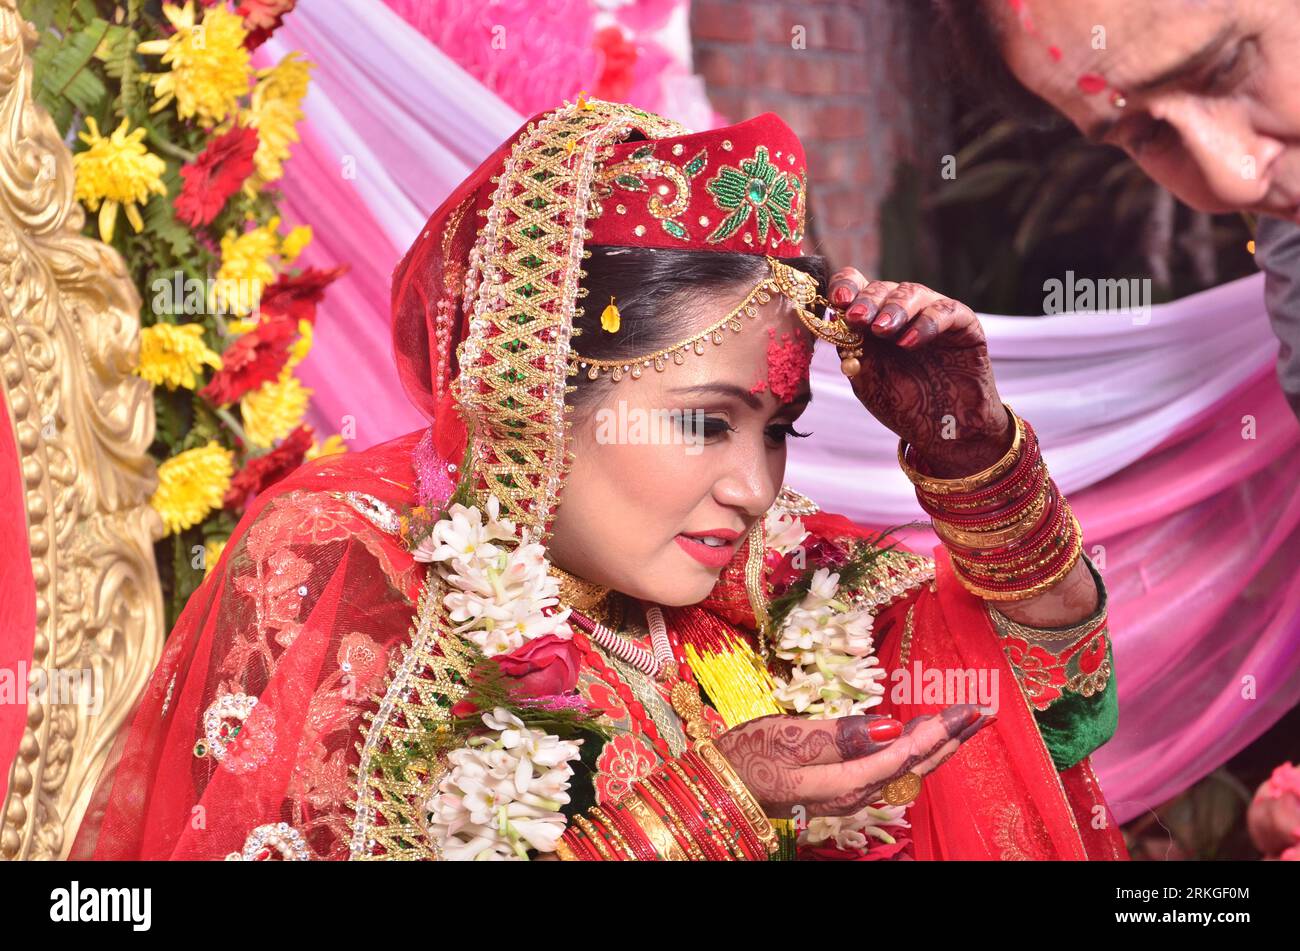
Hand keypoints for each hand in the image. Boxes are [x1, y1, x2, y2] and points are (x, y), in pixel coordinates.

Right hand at [714, 705, 994, 817]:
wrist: (720, 785)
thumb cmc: (747, 756)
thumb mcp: (786, 738)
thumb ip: (840, 736)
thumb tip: (889, 728)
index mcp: (843, 783)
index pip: (901, 756)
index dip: (934, 734)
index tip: (963, 712)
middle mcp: (854, 794)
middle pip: (914, 767)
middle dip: (950, 739)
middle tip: (982, 713)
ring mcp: (850, 795)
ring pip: (906, 771)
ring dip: (939, 745)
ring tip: (965, 721)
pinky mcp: (843, 789)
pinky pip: (891, 771)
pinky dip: (915, 751)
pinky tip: (922, 738)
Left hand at [829, 270, 1012, 476]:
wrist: (946, 431)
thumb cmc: (906, 406)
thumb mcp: (869, 383)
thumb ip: (854, 355)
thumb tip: (836, 328)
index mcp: (873, 321)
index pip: (856, 288)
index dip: (845, 288)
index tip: (837, 302)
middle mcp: (902, 312)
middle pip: (882, 288)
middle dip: (867, 301)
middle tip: (856, 318)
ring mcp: (932, 314)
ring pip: (912, 292)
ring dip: (894, 309)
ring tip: (881, 330)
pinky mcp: (963, 323)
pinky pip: (945, 310)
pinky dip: (926, 323)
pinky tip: (909, 342)